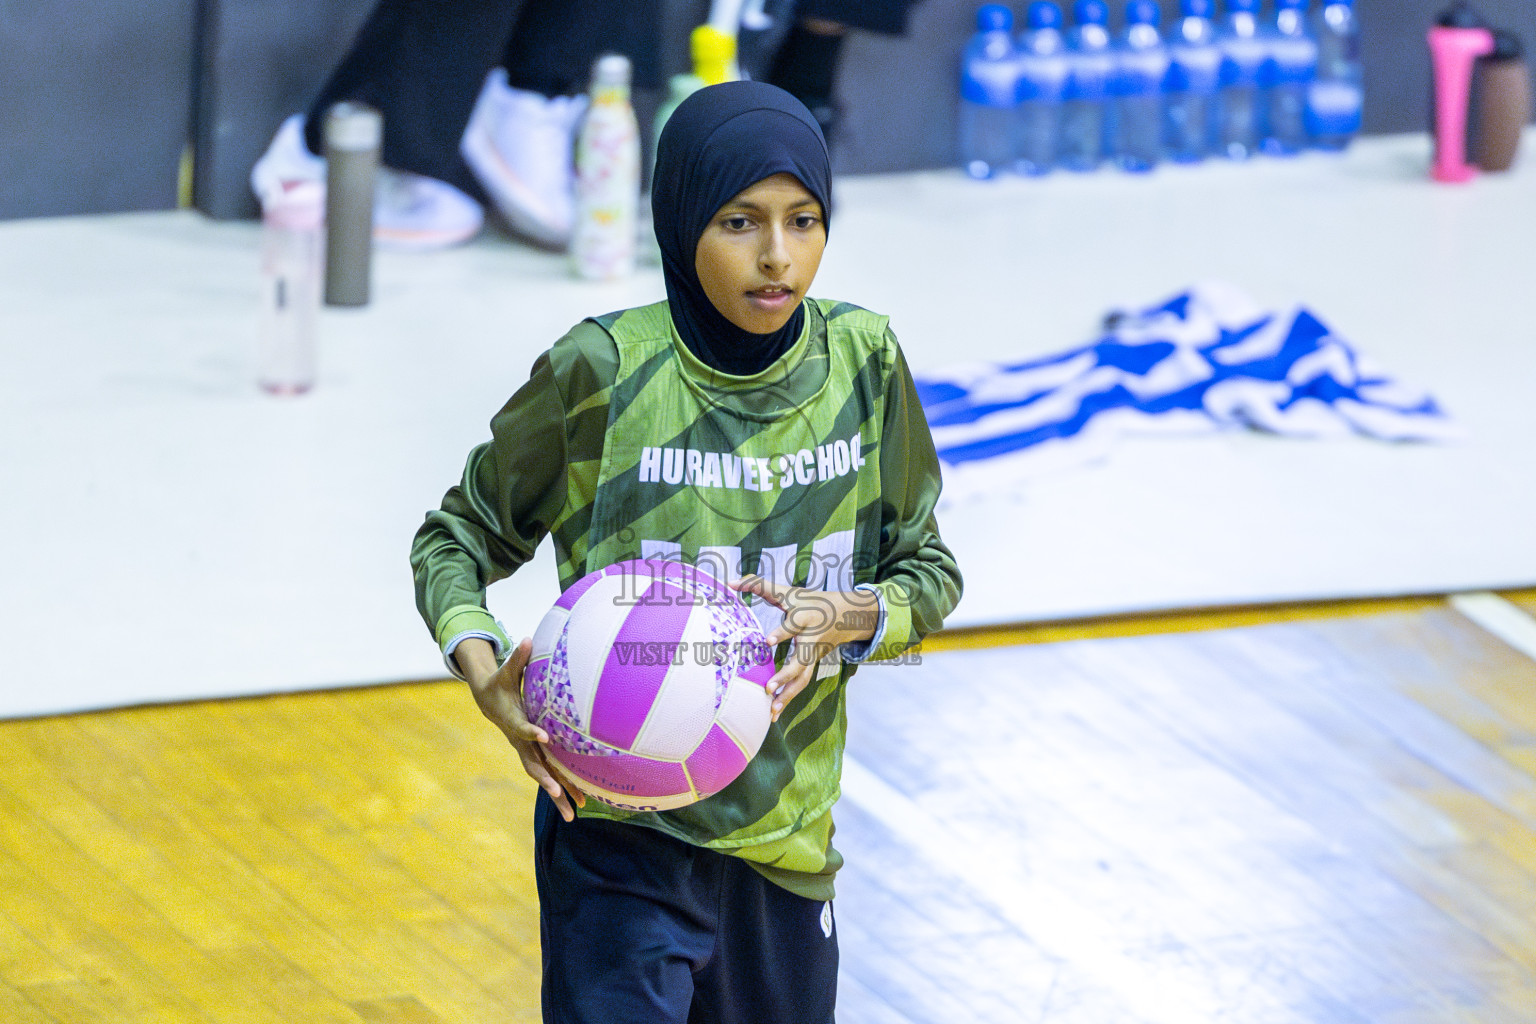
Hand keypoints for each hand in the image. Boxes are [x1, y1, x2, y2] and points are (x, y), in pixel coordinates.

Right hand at [459, 637, 586, 821]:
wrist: (487, 700)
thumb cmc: (501, 683)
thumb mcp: (507, 670)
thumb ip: (518, 657)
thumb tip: (527, 638)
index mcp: (513, 720)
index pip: (523, 727)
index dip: (532, 731)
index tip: (545, 736)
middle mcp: (519, 740)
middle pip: (533, 764)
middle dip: (546, 780)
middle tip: (558, 793)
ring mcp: (526, 750)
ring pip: (542, 776)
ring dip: (557, 795)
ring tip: (574, 815)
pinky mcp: (533, 754)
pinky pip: (549, 774)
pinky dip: (562, 789)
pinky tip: (579, 803)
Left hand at [729, 576, 877, 722]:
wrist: (847, 615)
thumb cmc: (810, 601)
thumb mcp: (788, 591)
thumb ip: (759, 585)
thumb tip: (729, 582)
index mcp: (805, 618)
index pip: (793, 625)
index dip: (782, 633)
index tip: (767, 642)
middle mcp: (811, 640)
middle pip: (801, 660)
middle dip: (786, 675)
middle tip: (768, 688)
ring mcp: (813, 656)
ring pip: (803, 678)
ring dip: (788, 695)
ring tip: (771, 710)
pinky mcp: (812, 666)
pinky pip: (801, 684)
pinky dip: (789, 699)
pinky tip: (774, 714)